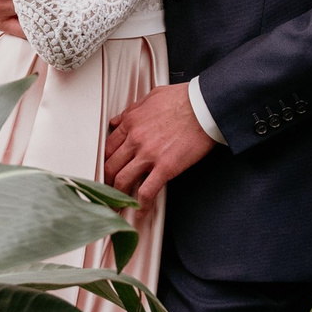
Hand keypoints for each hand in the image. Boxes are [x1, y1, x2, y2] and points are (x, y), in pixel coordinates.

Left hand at [105, 83, 215, 206]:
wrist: (204, 106)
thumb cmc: (183, 99)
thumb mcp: (151, 97)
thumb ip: (131, 110)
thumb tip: (117, 120)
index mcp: (131, 122)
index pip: (109, 146)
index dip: (106, 160)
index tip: (108, 168)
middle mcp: (135, 139)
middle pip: (111, 165)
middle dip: (107, 181)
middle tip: (107, 190)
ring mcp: (148, 155)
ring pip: (122, 180)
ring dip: (117, 196)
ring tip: (118, 205)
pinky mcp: (165, 167)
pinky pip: (147, 191)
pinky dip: (141, 206)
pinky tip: (140, 213)